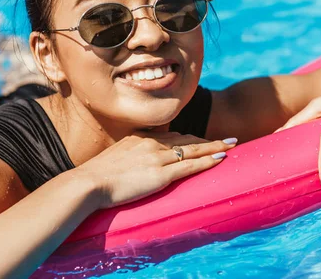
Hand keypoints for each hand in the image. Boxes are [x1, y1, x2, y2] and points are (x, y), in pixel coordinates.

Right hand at [76, 132, 237, 207]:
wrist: (89, 183)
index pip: (172, 136)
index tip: (202, 141)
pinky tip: (221, 159)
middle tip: (227, 140)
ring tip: (232, 145)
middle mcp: (152, 143)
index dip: (190, 139)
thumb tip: (128, 168)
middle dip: (208, 141)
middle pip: (187, 139)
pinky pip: (191, 165)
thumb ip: (126, 159)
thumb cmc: (95, 177)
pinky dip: (208, 161)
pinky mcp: (161, 174)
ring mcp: (158, 157)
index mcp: (141, 139)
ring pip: (193, 149)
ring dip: (215, 147)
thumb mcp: (113, 160)